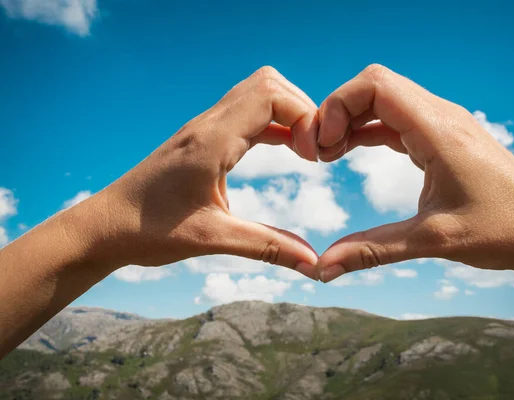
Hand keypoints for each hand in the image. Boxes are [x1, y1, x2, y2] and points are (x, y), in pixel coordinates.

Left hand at [86, 66, 319, 277]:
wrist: (104, 226)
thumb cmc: (148, 231)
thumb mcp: (212, 239)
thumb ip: (267, 247)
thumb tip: (314, 265)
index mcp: (211, 141)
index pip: (270, 95)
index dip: (305, 117)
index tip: (314, 157)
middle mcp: (208, 125)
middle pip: (268, 83)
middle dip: (302, 110)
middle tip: (314, 151)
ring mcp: (203, 128)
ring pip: (257, 93)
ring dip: (288, 113)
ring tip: (305, 151)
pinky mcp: (202, 138)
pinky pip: (246, 114)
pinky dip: (273, 123)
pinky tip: (286, 148)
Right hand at [316, 64, 513, 281]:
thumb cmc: (503, 231)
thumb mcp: (432, 241)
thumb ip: (372, 251)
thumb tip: (322, 269)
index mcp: (440, 131)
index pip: (376, 85)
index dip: (338, 106)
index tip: (323, 147)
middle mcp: (441, 117)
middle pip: (375, 85)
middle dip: (338, 111)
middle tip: (320, 152)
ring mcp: (443, 124)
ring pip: (384, 98)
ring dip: (352, 119)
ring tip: (329, 154)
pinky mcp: (443, 137)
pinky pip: (396, 118)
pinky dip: (367, 129)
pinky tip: (349, 151)